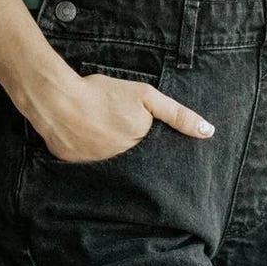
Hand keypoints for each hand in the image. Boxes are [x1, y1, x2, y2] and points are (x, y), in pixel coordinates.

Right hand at [32, 71, 215, 163]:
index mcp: (141, 148)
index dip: (155, 150)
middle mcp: (123, 166)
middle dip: (135, 155)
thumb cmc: (102, 94)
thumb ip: (177, 114)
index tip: (150, 142)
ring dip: (114, 157)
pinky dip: (92, 158)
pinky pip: (91, 169)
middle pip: (136, 164)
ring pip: (114, 168)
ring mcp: (100, 171)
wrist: (58, 100)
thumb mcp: (145, 96)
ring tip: (104, 136)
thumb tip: (208, 132)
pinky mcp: (77, 171)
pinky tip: (87, 143)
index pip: (157, 158)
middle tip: (120, 133)